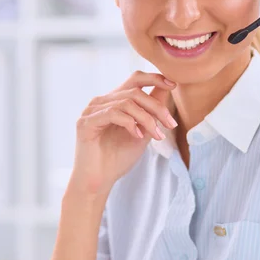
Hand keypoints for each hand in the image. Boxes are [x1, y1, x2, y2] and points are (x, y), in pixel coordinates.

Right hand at [68, 71, 177, 197]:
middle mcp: (101, 102)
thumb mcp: (142, 132)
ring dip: (147, 118)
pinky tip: (138, 136)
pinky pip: (113, 113)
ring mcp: (91, 111)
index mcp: (113, 101)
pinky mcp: (85, 122)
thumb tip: (167, 89)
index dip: (154, 78)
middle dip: (157, 107)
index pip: (134, 79)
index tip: (173, 85)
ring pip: (126, 102)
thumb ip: (151, 112)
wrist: (99, 182)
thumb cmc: (118, 158)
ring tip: (157, 135)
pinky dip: (130, 123)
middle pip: (135, 91)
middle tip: (170, 124)